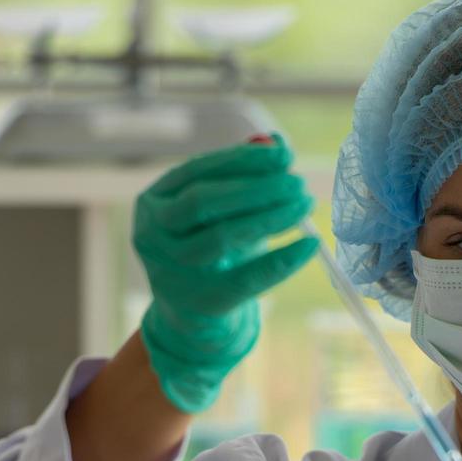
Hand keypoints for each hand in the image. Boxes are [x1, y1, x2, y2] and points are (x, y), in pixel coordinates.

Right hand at [133, 133, 318, 412]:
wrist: (191, 315)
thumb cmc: (207, 249)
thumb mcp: (214, 211)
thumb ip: (239, 176)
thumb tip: (276, 144)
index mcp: (153, 202)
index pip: (197, 172)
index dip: (242, 161)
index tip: (282, 154)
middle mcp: (153, 236)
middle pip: (205, 202)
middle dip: (257, 188)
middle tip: (298, 183)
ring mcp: (171, 272)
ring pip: (223, 237)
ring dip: (270, 217)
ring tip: (304, 206)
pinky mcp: (200, 303)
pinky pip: (246, 280)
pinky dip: (281, 261)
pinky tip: (308, 245)